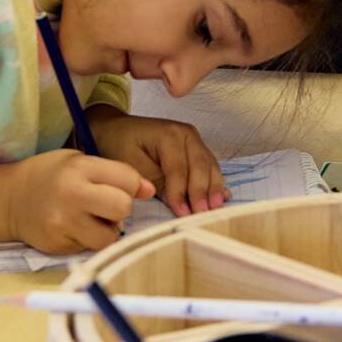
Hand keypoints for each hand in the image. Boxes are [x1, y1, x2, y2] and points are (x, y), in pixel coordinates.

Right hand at [7, 149, 152, 253]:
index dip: (133, 184)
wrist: (10, 198)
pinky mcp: (58, 245)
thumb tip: (150, 190)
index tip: (124, 186)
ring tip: (93, 219)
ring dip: (108, 230)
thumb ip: (116, 173)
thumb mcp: (81, 161)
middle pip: (122, 207)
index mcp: (80, 167)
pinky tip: (76, 228)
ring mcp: (63, 223)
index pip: (128, 179)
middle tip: (108, 205)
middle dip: (121, 208)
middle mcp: (72, 195)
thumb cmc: (52, 175)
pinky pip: (90, 249)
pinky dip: (90, 241)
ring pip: (110, 236)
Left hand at [89, 109, 228, 216]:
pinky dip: (216, 181)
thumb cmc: (121, 144)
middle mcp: (187, 134)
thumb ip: (152, 179)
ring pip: (209, 165)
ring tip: (217, 208)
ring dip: (214, 188)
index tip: (183, 214)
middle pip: (199, 166)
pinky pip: (209, 164)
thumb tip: (174, 199)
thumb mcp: (130, 162)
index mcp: (169, 135)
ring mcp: (194, 139)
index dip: (181, 193)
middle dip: (202, 192)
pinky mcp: (196, 147)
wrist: (118, 128)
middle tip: (204, 214)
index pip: (178, 169)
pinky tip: (223, 195)